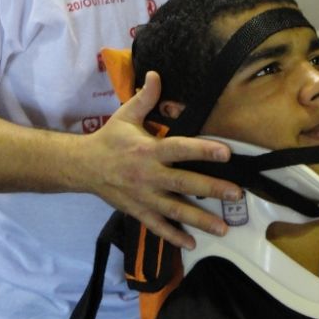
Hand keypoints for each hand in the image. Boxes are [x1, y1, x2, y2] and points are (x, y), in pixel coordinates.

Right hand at [84, 72, 241, 249]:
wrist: (82, 167)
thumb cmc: (109, 139)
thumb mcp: (125, 116)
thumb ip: (145, 97)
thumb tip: (156, 74)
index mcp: (148, 150)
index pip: (180, 149)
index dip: (204, 150)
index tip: (226, 152)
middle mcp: (149, 175)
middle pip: (184, 184)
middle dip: (212, 189)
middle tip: (237, 193)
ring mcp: (144, 197)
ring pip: (175, 211)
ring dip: (200, 220)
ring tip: (223, 227)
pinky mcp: (138, 211)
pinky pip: (158, 226)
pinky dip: (174, 237)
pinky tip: (191, 244)